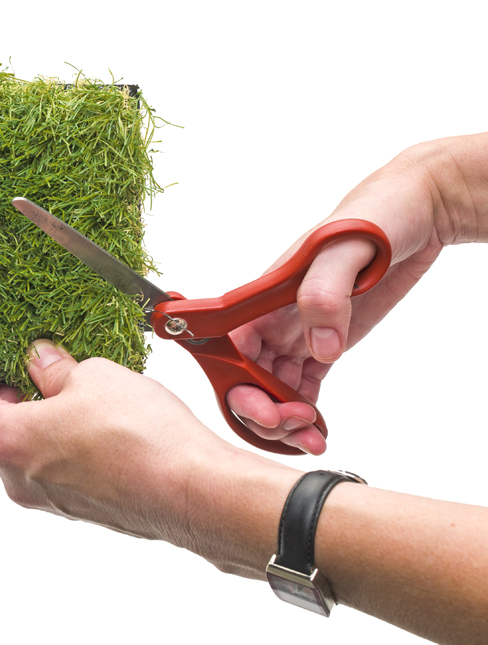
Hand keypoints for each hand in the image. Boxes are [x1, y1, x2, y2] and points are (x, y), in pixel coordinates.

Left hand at [0, 339, 228, 545]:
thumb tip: (40, 361)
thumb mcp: (92, 376)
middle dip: (13, 395)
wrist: (192, 491)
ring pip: (26, 452)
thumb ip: (54, 368)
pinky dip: (64, 445)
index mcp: (7, 440)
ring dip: (42, 421)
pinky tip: (98, 424)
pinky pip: (56, 470)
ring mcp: (47, 500)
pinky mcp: (78, 509)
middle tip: (41, 368)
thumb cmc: (141, 438)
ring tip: (78, 393)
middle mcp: (17, 479)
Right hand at [226, 135, 487, 453]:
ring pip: (272, 387)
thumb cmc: (372, 215)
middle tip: (295, 427)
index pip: (228, 349)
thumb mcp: (343, 248)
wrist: (416, 208)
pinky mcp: (328, 339)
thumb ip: (324, 295)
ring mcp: (299, 330)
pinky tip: (319, 428)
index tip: (266, 407)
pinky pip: (303, 384)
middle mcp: (273, 317)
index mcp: (263, 296)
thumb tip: (318, 349)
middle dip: (261, 410)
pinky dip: (305, 411)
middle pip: (245, 377)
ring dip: (283, 418)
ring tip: (312, 436)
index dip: (237, 384)